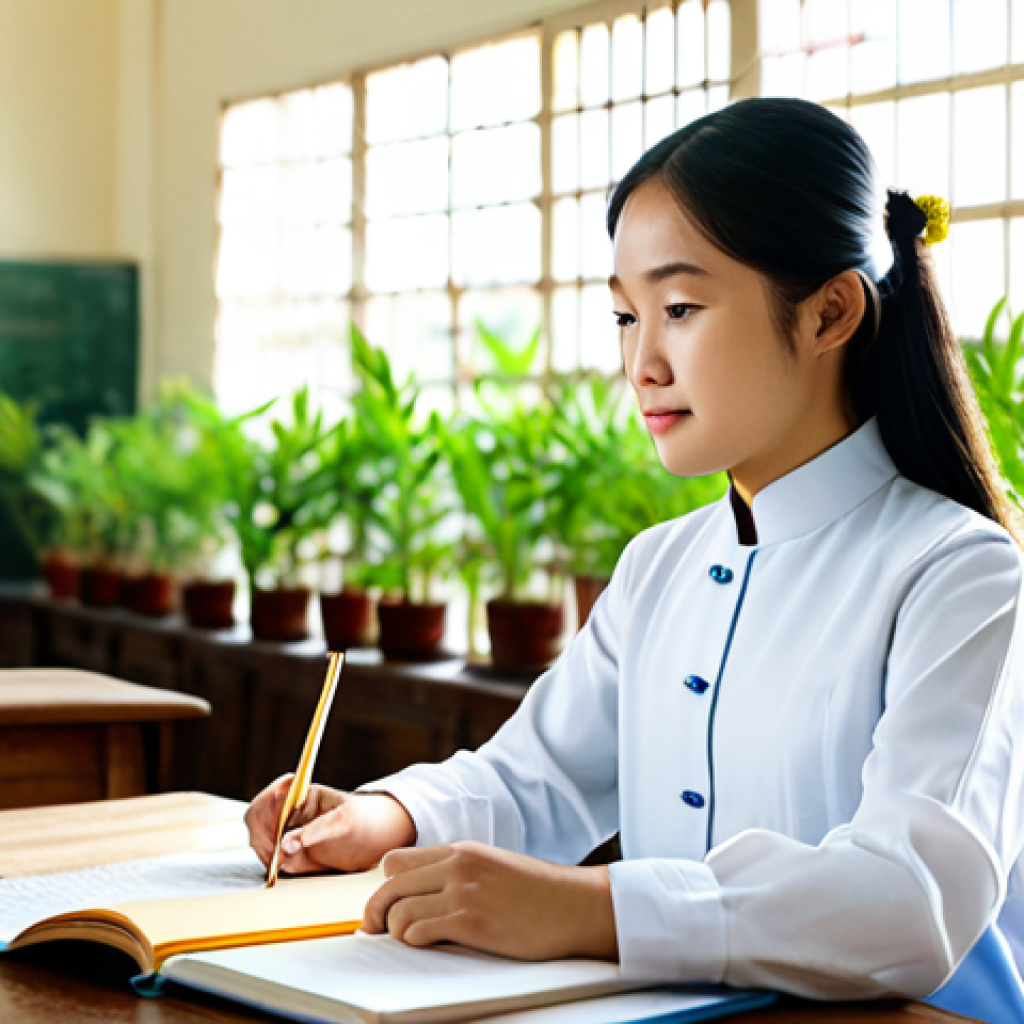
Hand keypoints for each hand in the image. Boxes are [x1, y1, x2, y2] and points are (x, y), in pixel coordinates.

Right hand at [244, 775, 416, 874]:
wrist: (376, 837)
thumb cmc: (363, 819)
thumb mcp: (345, 821)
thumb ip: (316, 830)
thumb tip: (286, 844)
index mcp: (301, 791)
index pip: (270, 798)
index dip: (266, 817)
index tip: (275, 838)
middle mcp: (289, 808)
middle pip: (256, 818)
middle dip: (262, 839)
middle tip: (276, 859)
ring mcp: (286, 829)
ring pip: (258, 839)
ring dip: (266, 854)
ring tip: (284, 864)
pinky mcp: (289, 849)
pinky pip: (269, 857)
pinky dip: (271, 865)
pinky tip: (284, 868)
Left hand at [361, 841, 617, 961]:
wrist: (575, 905)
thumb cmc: (538, 895)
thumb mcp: (493, 869)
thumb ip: (458, 874)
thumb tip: (422, 896)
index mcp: (461, 851)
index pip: (397, 860)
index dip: (386, 885)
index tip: (385, 904)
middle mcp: (458, 866)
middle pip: (389, 883)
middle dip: (375, 910)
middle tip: (374, 929)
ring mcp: (464, 892)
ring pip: (398, 909)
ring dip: (394, 930)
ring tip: (406, 940)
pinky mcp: (472, 922)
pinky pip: (419, 931)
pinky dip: (413, 941)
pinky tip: (426, 944)